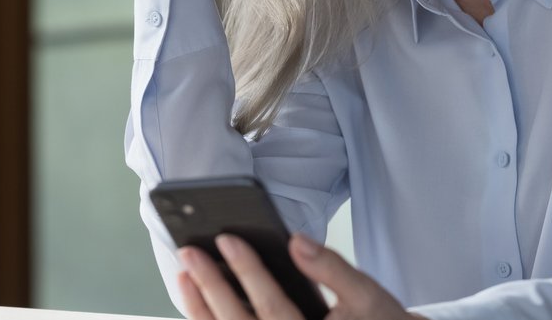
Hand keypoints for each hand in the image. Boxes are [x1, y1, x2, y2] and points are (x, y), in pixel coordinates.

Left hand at [177, 233, 421, 319]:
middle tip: (190, 254)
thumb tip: (296, 241)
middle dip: (211, 287)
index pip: (271, 304)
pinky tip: (198, 305)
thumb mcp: (366, 293)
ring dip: (202, 311)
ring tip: (185, 278)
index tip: (226, 240)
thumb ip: (331, 267)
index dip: (247, 270)